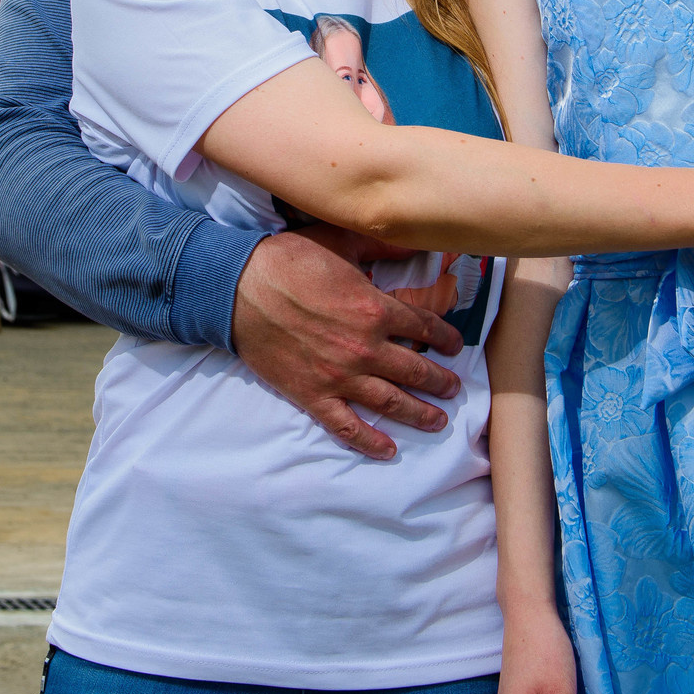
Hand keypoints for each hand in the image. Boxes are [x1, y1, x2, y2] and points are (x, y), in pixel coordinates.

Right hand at [230, 231, 461, 461]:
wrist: (238, 288)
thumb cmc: (289, 261)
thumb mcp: (341, 242)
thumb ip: (382, 248)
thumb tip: (415, 245)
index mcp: (376, 309)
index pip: (425, 327)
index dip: (445, 337)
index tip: (455, 345)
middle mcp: (365, 348)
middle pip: (416, 370)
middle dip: (440, 382)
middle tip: (453, 389)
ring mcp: (340, 376)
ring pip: (391, 402)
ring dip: (419, 413)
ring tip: (437, 420)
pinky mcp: (313, 395)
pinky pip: (347, 426)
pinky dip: (370, 442)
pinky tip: (388, 450)